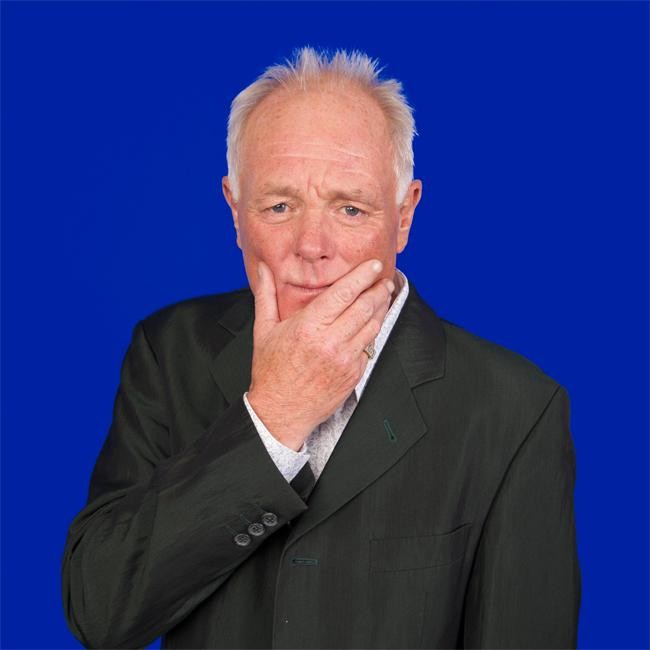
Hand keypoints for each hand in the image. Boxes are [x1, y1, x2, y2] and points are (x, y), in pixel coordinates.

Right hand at [246, 259, 393, 449]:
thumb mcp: (264, 330)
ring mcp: (345, 359)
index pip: (344, 293)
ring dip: (381, 307)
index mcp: (309, 327)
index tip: (372, 265)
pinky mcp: (354, 373)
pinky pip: (370, 346)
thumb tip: (263, 269)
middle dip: (377, 289)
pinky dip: (374, 330)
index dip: (362, 276)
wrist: (281, 410)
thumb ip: (266, 295)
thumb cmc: (271, 371)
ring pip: (373, 325)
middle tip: (382, 278)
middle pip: (365, 307)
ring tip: (383, 295)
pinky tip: (373, 322)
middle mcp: (330, 342)